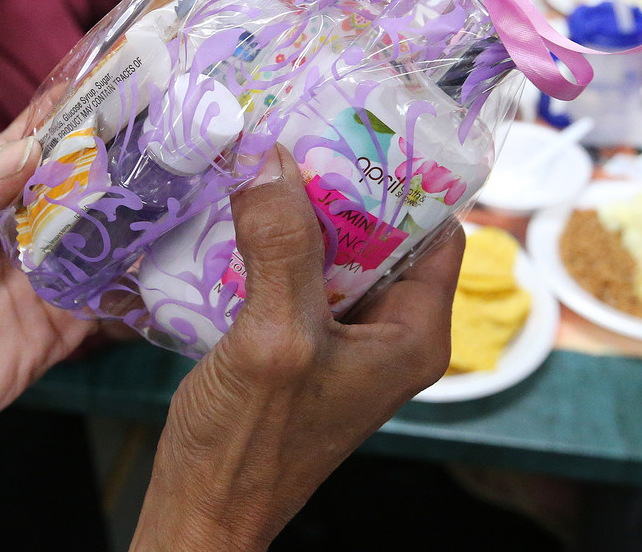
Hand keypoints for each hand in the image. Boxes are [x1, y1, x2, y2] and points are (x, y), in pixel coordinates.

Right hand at [130, 146, 463, 551]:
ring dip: (305, 214)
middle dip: (344, 187)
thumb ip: (281, 247)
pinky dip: (279, 245)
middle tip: (300, 131)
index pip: (439, 230)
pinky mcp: (305, 347)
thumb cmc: (249, 446)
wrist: (202, 515)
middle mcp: (392, 334)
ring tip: (268, 161)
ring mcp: (347, 342)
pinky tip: (244, 216)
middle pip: (386, 235)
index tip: (359, 129)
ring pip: (339, 253)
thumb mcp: (273, 337)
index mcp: (415, 334)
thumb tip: (274, 158)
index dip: (406, 179)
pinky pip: (303, 278)